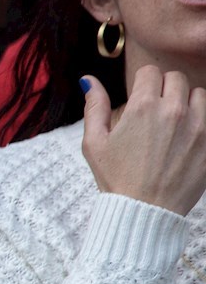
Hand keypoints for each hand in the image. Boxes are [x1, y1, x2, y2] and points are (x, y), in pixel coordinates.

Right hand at [81, 67, 205, 215]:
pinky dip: (201, 121)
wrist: (145, 211)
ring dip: (187, 102)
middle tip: (156, 109)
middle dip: (165, 89)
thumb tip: (89, 79)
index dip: (142, 82)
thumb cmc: (116, 178)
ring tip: (175, 121)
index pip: (150, 72)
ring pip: (200, 94)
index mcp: (142, 107)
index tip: (140, 96)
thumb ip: (94, 106)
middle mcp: (173, 111)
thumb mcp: (94, 143)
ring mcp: (198, 127)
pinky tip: (188, 136)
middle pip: (177, 79)